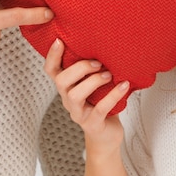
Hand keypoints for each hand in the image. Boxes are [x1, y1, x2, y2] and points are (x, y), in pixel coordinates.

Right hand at [45, 39, 128, 156]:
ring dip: (93, 81)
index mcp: (67, 86)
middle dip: (79, 68)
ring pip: (75, 95)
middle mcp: (68, 99)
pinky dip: (113, 95)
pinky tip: (124, 85)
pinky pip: (100, 109)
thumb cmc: (100, 103)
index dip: (52, 56)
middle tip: (98, 63)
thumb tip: (106, 41)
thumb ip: (93, 67)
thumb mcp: (94, 83)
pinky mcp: (92, 124)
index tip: (60, 40)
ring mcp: (78, 113)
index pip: (51, 70)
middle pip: (61, 81)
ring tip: (109, 75)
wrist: (106, 135)